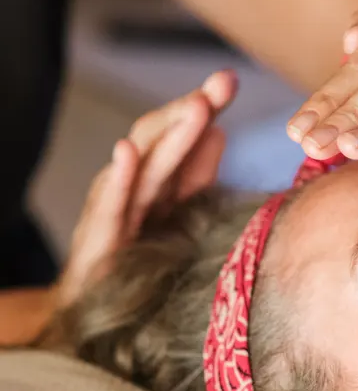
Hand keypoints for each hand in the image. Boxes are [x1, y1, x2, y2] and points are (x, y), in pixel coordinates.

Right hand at [57, 70, 236, 307]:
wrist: (94, 311)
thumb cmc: (137, 258)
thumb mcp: (177, 214)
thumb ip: (196, 175)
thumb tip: (220, 132)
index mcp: (160, 181)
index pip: (182, 136)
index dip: (205, 108)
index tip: (229, 80)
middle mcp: (136, 187)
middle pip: (164, 141)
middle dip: (192, 110)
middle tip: (221, 84)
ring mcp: (116, 209)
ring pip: (145, 166)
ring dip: (170, 134)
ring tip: (197, 107)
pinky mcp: (99, 240)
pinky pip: (110, 205)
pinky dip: (118, 177)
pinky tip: (126, 151)